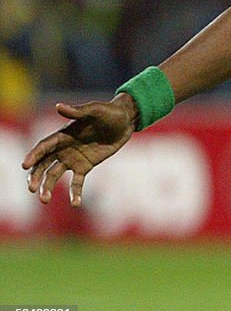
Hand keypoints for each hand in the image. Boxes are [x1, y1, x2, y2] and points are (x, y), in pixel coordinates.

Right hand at [22, 93, 136, 206]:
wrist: (125, 122)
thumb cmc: (109, 112)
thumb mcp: (95, 110)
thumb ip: (78, 111)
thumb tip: (58, 106)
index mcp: (62, 134)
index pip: (43, 147)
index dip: (33, 155)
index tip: (25, 165)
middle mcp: (63, 148)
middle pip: (43, 164)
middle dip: (36, 176)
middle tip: (32, 188)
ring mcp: (73, 159)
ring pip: (54, 175)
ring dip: (47, 187)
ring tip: (44, 200)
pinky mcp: (85, 167)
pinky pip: (76, 182)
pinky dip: (75, 193)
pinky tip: (76, 204)